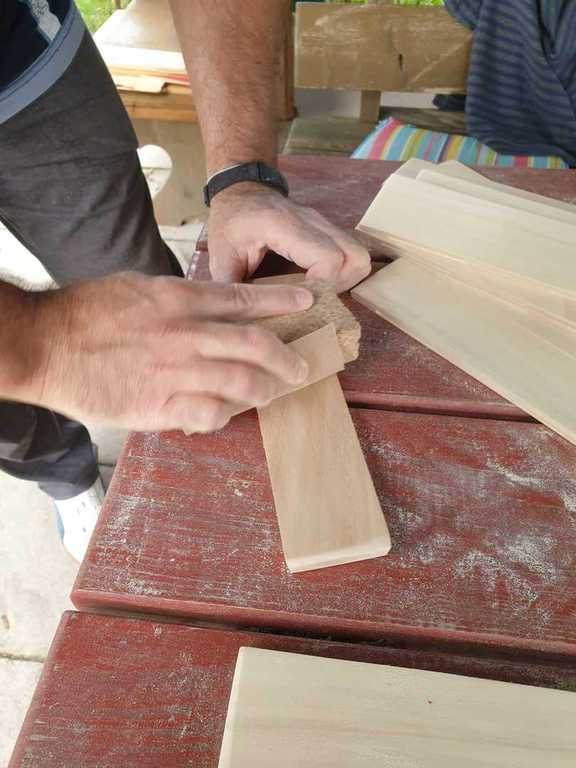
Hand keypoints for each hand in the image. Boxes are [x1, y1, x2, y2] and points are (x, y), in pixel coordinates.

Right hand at [21, 273, 312, 432]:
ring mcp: (175, 372)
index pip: (244, 299)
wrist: (47, 345)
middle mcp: (185, 334)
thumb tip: (213, 308)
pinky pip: (209, 415)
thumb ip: (179, 299)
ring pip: (241, 383)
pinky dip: (225, 415)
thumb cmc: (88, 313)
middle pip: (255, 345)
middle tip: (300, 367)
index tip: (307, 302)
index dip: (281, 301)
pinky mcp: (159, 407)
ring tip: (272, 393)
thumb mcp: (138, 287)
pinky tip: (227, 414)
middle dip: (287, 358)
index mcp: (179, 299)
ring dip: (264, 390)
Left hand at [208, 183, 370, 291]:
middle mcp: (313, 222)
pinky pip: (350, 254)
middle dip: (339, 287)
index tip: (303, 303)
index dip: (323, 287)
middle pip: (354, 258)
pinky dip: (342, 273)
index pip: (328, 258)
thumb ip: (233, 290)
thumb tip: (242, 323)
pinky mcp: (328, 231)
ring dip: (345, 281)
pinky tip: (317, 284)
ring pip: (358, 256)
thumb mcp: (221, 256)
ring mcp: (324, 224)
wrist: (241, 190)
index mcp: (285, 226)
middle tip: (314, 301)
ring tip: (318, 295)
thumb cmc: (230, 221)